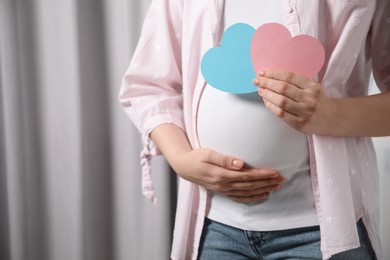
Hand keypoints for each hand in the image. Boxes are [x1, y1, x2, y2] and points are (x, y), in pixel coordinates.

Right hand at [170, 148, 284, 202]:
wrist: (184, 166)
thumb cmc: (197, 157)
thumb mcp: (209, 154)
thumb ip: (225, 159)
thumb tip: (240, 163)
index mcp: (221, 175)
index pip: (246, 176)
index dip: (261, 175)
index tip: (274, 172)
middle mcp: (223, 185)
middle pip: (249, 185)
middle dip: (266, 182)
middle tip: (281, 179)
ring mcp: (223, 190)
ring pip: (247, 192)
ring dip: (263, 190)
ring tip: (276, 186)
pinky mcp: (222, 191)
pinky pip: (239, 198)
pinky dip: (252, 198)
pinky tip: (262, 196)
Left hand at [253, 70, 336, 134]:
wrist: (331, 118)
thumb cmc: (316, 100)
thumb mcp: (312, 87)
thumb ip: (297, 82)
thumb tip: (272, 76)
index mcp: (313, 86)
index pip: (290, 77)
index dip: (273, 74)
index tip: (262, 72)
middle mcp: (309, 98)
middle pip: (283, 88)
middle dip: (267, 83)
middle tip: (257, 81)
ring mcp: (305, 112)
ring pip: (281, 101)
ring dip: (267, 94)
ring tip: (260, 90)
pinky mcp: (299, 124)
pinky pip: (281, 114)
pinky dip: (271, 106)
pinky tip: (266, 100)